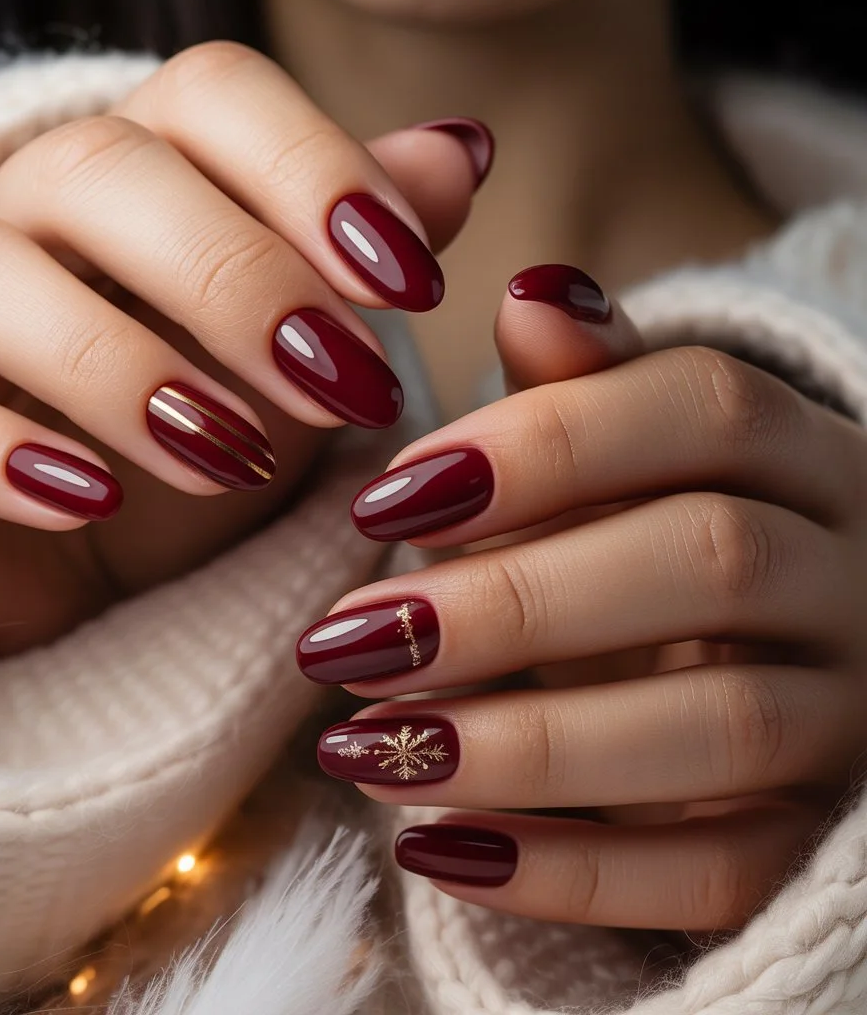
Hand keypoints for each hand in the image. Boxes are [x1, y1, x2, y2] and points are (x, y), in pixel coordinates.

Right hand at [0, 42, 482, 652]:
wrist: (88, 568)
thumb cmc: (199, 445)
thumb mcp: (300, 355)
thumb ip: (362, 253)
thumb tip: (458, 153)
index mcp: (144, 178)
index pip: (214, 97)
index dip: (316, 171)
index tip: (410, 284)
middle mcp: (30, 219)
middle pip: (102, 171)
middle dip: (237, 278)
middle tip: (340, 385)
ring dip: (123, 368)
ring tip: (229, 456)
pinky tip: (85, 499)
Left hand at [299, 265, 866, 929]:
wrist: (779, 664)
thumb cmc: (665, 538)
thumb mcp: (633, 461)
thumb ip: (583, 388)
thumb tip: (530, 288)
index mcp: (803, 456)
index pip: (704, 407)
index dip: (540, 446)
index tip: (379, 498)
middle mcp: (851, 574)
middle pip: (705, 563)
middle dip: (509, 606)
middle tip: (345, 642)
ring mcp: (853, 715)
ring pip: (717, 729)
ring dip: (521, 747)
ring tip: (365, 751)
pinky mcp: (821, 838)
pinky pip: (719, 872)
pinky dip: (570, 872)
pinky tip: (436, 850)